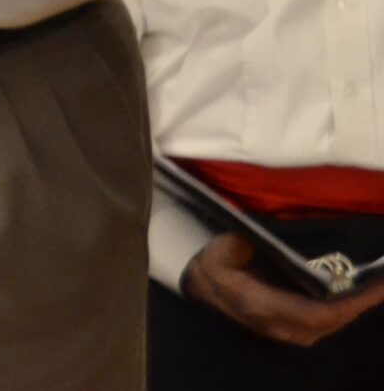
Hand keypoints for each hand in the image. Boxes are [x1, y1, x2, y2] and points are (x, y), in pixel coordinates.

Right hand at [182, 232, 383, 346]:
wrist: (202, 286)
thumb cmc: (216, 264)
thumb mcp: (225, 248)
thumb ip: (248, 244)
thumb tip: (271, 236)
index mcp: (265, 306)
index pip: (318, 313)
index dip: (350, 303)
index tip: (375, 285)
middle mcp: (281, 326)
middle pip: (333, 321)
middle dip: (362, 302)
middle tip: (383, 281)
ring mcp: (288, 332)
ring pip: (333, 323)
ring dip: (357, 306)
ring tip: (377, 285)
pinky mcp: (293, 329)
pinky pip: (327, 322)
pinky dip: (346, 309)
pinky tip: (358, 294)